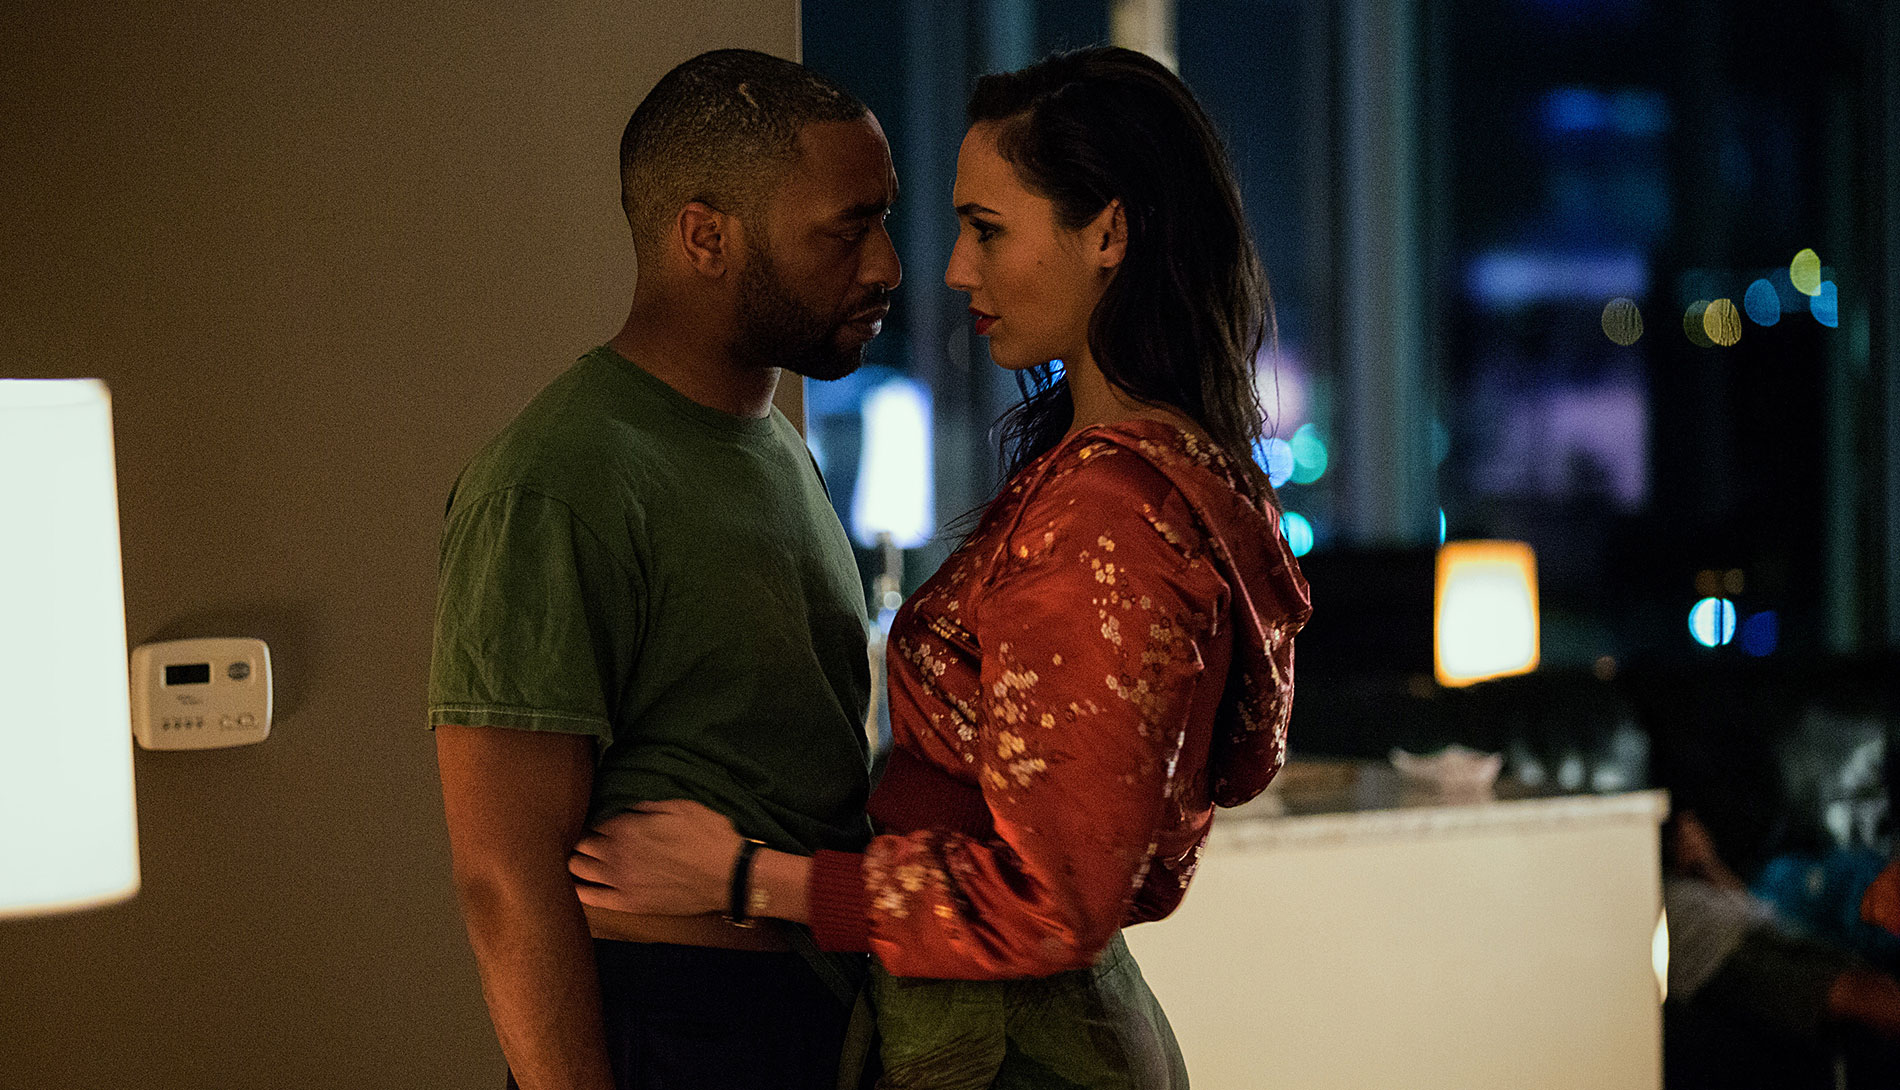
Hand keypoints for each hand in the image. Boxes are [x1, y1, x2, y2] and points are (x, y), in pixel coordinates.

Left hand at [568, 799, 740, 916]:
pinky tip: (578, 883)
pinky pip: (591, 899)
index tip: (598, 816)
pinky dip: (580, 889)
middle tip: (588, 835)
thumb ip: (645, 803)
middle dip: (582, 836)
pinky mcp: (629, 904)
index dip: (595, 816)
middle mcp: (616, 854)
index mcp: (627, 827)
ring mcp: (620, 882)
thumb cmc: (708, 836)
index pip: (593, 819)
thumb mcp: (680, 806)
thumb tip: (623, 801)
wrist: (728, 876)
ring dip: (577, 859)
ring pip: (579, 868)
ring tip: (583, 855)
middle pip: (581, 842)